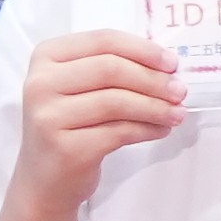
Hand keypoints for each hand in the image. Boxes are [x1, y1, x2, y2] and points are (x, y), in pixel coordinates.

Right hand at [20, 24, 188, 180]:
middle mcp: (40, 84)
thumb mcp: (79, 88)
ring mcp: (50, 117)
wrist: (45, 179)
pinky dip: (147, 129)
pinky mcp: (66, 148)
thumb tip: (166, 67)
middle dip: (153, 80)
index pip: (103, 41)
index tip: (171, 63)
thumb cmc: (68, 127)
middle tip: (180, 90)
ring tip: (177, 113)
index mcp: (46, 57)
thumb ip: (113, 69)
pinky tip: (160, 130)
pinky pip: (119, 132)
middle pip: (111, 69)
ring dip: (155, 107)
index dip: (143, 50)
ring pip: (117, 102)